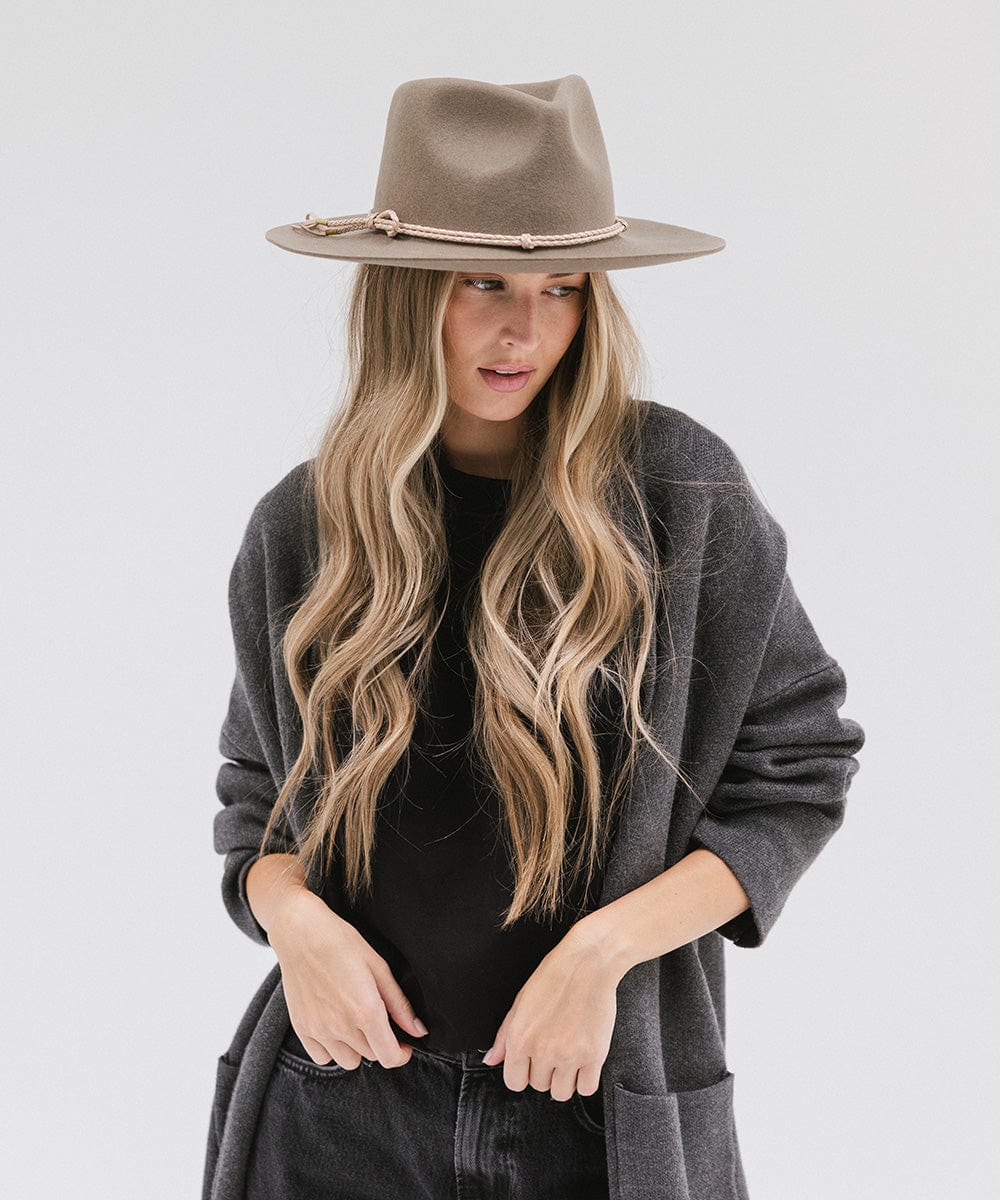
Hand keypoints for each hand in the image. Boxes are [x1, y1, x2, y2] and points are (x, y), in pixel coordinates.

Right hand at [268, 889, 428, 1071]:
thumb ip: (399, 1004)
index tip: (403, 1044)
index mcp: (366, 1011)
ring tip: (354, 1020)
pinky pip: (322, 1057)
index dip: (401, 1054)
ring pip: (348, 1061)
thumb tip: (417, 1030)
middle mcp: (341, 1027)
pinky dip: (332, 1048)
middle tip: (376, 1017)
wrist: (300, 932)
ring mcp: (319, 1030)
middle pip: (371, 1056)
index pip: (389, 1057)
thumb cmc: (340, 942)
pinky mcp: (301, 1029)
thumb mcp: (378, 967)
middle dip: (380, 1042)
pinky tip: (334, 1024)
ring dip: (357, 1048)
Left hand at [481, 927, 617, 1102]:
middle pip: (539, 1086)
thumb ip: (504, 1036)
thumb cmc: (554, 976)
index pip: (514, 1082)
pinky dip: (585, 1080)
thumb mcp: (520, 1002)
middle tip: (554, 1050)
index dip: (522, 1073)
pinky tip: (584, 1063)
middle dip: (545, 1072)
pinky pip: (586, 1089)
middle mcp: (542, 1051)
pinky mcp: (594, 1056)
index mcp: (520, 1038)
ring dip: (564, 1079)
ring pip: (561, 1092)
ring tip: (569, 1058)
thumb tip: (491, 1060)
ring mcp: (568, 1056)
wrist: (587, 964)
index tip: (531, 1064)